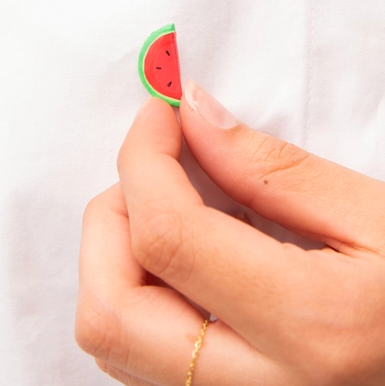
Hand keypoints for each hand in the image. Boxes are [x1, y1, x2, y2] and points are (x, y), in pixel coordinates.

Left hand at [76, 80, 384, 384]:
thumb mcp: (372, 214)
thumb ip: (270, 167)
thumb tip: (194, 116)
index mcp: (310, 327)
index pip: (168, 235)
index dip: (143, 159)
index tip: (158, 117)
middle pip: (109, 309)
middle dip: (111, 217)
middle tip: (156, 167)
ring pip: (112, 338)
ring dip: (115, 256)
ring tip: (173, 208)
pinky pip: (137, 352)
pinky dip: (137, 289)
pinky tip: (189, 256)